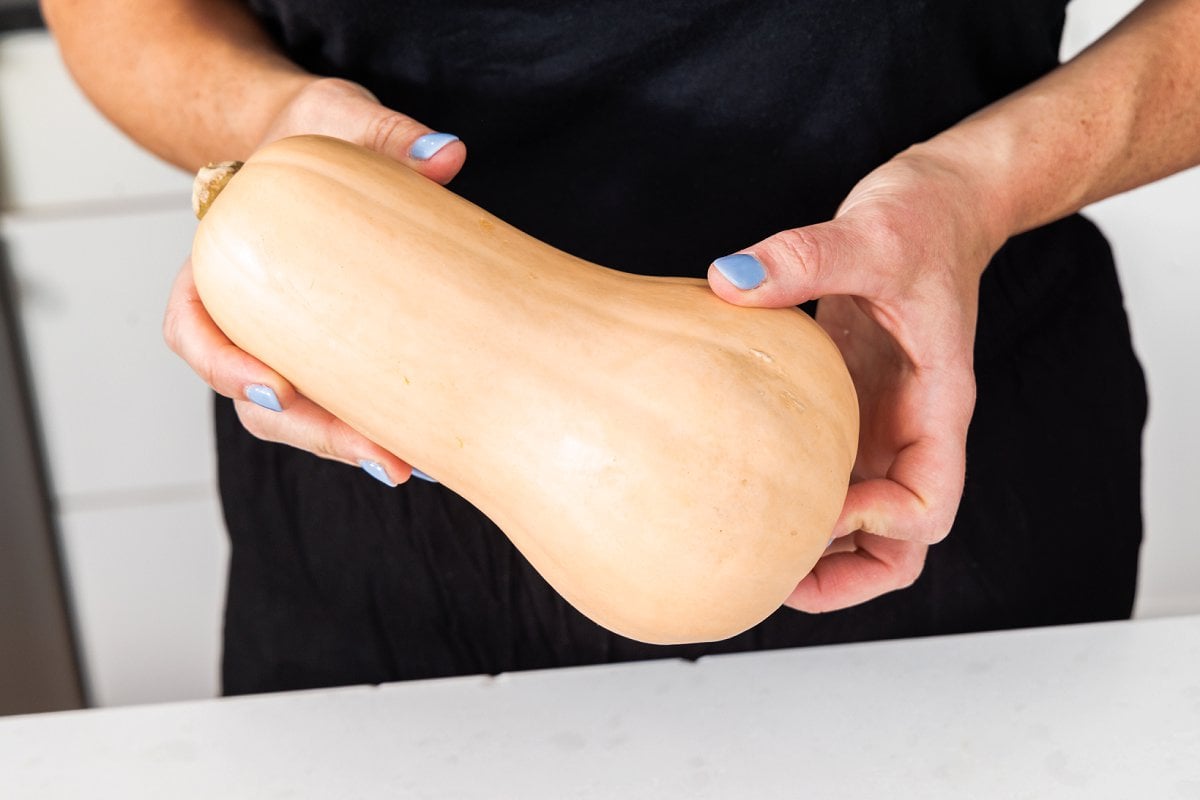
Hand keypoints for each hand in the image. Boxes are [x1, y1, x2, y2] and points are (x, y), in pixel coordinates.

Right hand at [163, 78, 465, 484]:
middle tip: (379, 456)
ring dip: (352, 446)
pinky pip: (347, 400)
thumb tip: (447, 155)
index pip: (193, 328)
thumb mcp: (336, 119)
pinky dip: (382, 424)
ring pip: (302, 416)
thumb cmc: (312, 134)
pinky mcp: (338, 352)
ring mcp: (293, 343)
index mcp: (221, 265)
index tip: (275, 389)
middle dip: (316, 434)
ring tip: (412, 465)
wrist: (320, 147)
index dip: (225, 366)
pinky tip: (433, 445)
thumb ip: (382, 134)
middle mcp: (249, 317)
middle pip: (256, 400)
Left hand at [708, 148, 1005, 610]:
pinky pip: (831, 476)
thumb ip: (805, 256)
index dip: (878, 524)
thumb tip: (730, 281)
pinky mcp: (852, 406)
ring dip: (821, 552)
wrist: (939, 201)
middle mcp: (912, 428)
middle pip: (900, 542)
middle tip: (772, 575)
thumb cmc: (923, 218)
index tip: (820, 504)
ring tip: (750, 555)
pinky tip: (743, 496)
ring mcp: (883, 423)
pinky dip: (799, 501)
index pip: (928, 504)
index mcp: (937, 404)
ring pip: (865, 522)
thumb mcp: (869, 231)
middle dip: (848, 574)